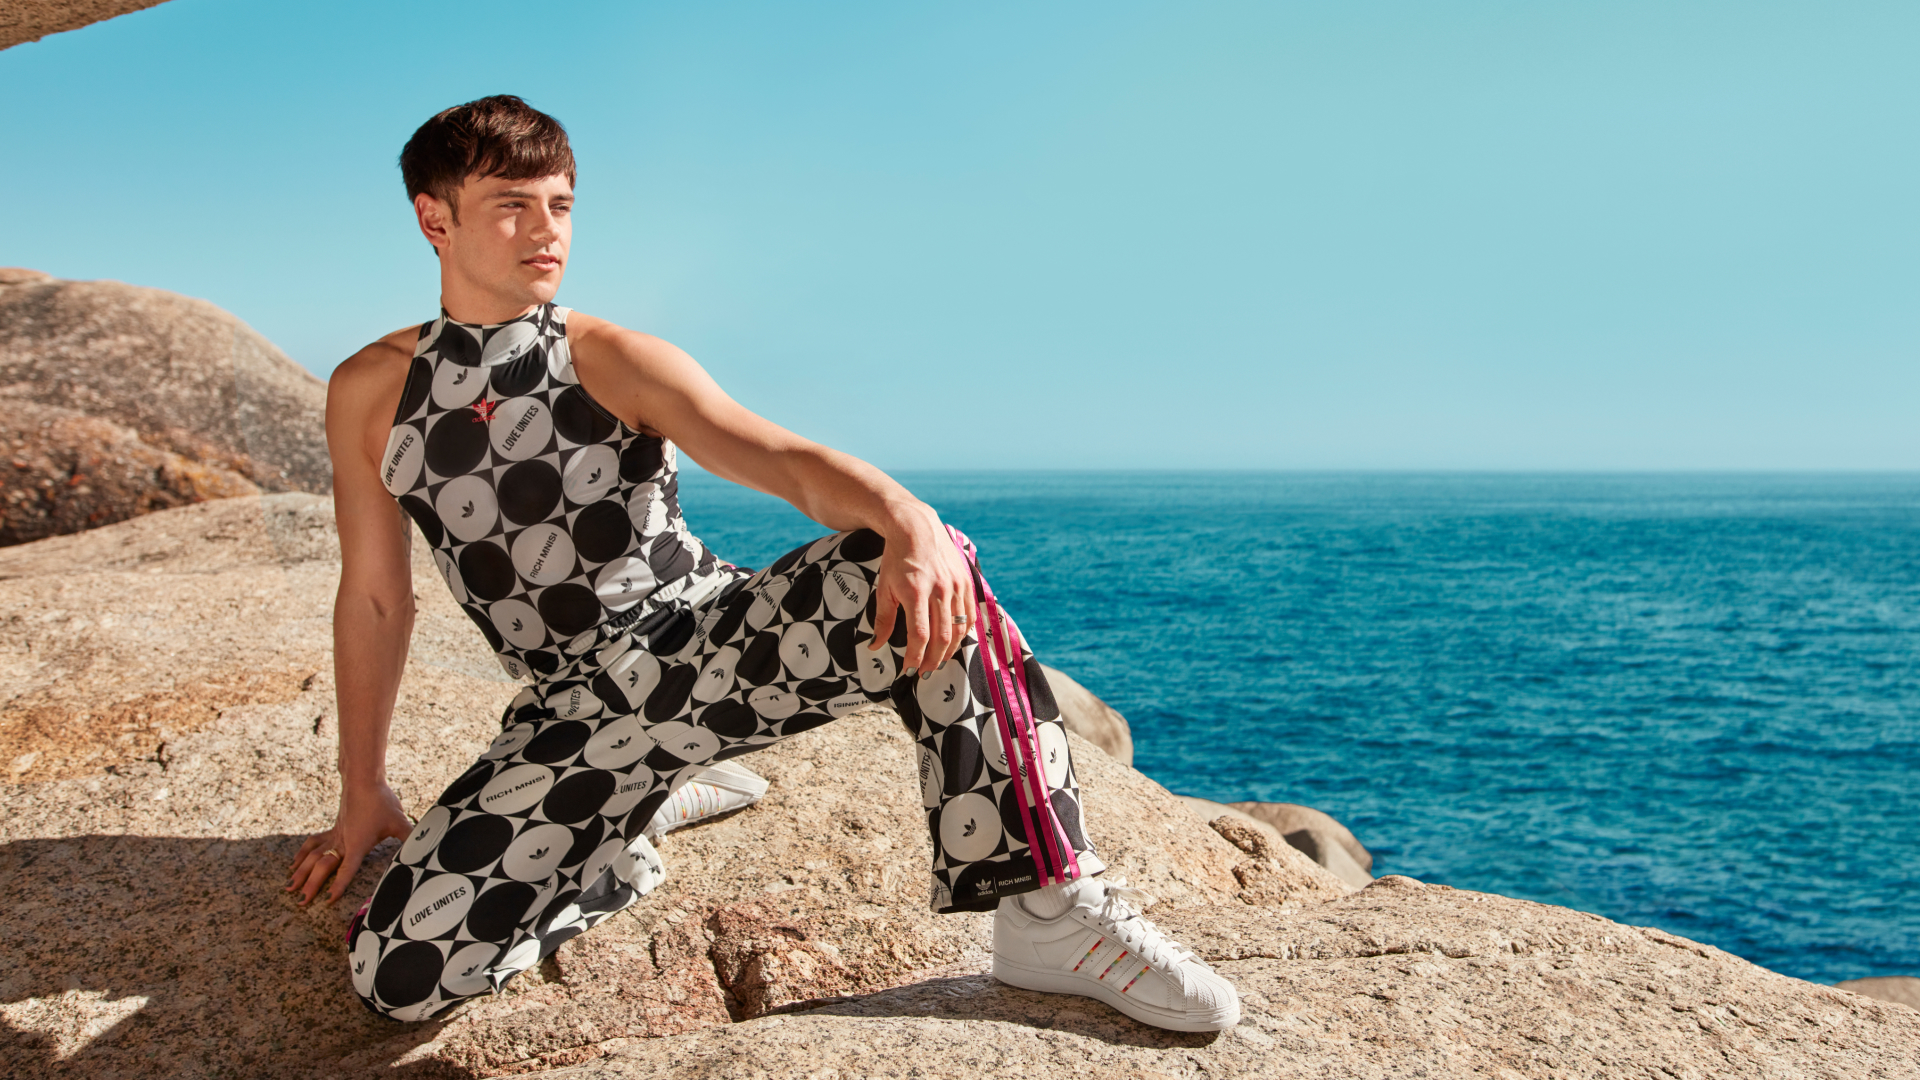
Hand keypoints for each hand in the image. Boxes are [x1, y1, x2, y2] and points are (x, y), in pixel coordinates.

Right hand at [286, 782, 412, 906]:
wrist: (363, 781)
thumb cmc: (381, 801)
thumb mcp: (400, 822)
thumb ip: (411, 837)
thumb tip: (425, 846)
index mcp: (358, 844)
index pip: (347, 869)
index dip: (338, 886)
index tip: (328, 901)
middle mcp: (342, 842)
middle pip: (322, 867)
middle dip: (310, 885)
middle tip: (300, 902)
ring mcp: (335, 835)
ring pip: (312, 857)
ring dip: (300, 873)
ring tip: (289, 887)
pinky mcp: (332, 829)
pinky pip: (312, 844)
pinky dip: (302, 855)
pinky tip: (294, 864)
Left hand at [869, 502, 976, 675]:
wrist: (917, 528)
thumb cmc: (896, 560)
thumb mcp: (884, 588)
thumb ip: (883, 620)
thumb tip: (875, 646)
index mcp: (915, 592)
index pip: (919, 635)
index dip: (915, 657)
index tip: (908, 670)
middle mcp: (939, 590)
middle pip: (942, 636)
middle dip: (933, 660)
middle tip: (924, 673)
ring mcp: (956, 586)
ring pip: (958, 629)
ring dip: (949, 651)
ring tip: (938, 662)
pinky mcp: (966, 582)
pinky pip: (970, 615)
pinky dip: (963, 633)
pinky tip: (954, 642)